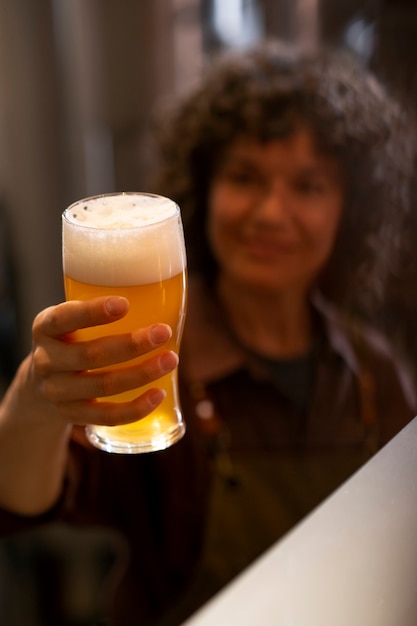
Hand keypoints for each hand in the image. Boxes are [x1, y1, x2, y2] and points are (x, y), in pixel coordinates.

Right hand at [29, 296, 177, 426]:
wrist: (40, 384)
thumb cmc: (71, 340)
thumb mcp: (71, 320)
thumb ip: (99, 310)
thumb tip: (160, 293)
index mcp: (45, 327)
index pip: (63, 318)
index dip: (93, 312)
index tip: (125, 303)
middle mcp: (46, 360)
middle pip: (91, 355)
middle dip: (132, 344)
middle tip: (163, 332)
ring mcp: (57, 392)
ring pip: (103, 386)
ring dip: (142, 373)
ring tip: (171, 360)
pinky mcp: (72, 416)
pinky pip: (107, 417)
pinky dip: (135, 408)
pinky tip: (158, 394)